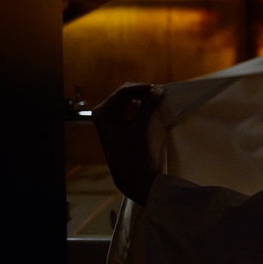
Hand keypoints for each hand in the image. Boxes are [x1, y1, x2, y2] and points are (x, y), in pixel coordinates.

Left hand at [93, 83, 163, 205]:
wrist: (130, 176)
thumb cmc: (131, 153)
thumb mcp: (139, 128)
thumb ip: (148, 107)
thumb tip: (158, 89)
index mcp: (102, 112)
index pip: (123, 91)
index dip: (141, 87)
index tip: (158, 88)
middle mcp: (104, 113)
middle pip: (126, 93)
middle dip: (142, 92)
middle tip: (160, 93)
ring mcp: (112, 118)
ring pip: (130, 99)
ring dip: (144, 98)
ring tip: (158, 99)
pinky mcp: (120, 124)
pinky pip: (132, 108)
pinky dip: (143, 106)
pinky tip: (153, 107)